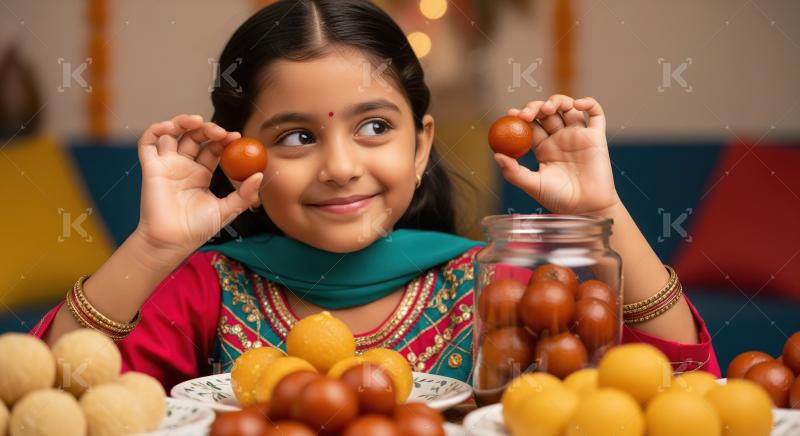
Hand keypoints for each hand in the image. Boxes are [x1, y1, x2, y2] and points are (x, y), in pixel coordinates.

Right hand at [134, 114, 262, 253]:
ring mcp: (167, 165)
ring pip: (173, 133)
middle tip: (219, 131)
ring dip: (183, 122)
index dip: (223, 139)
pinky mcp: (151, 167)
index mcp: (202, 174)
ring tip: (197, 122)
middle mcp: (184, 166)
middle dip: (207, 129)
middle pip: (194, 136)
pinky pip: (148, 142)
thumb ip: (244, 194)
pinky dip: (156, 129)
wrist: (172, 242)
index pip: (213, 148)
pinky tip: (170, 128)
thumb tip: (259, 175)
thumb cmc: (198, 229)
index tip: (236, 137)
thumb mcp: (228, 210)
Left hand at [494, 95, 619, 214]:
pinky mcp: (596, 137)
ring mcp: (578, 136)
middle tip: (526, 114)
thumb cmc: (558, 200)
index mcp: (544, 148)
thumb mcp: (532, 185)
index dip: (520, 117)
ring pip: (567, 108)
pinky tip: (577, 105)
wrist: (586, 209)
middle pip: (546, 113)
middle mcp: (560, 139)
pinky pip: (595, 114)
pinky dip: (588, 103)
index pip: (530, 125)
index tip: (511, 114)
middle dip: (535, 108)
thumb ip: (513, 172)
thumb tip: (496, 155)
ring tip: (546, 110)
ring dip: (556, 101)